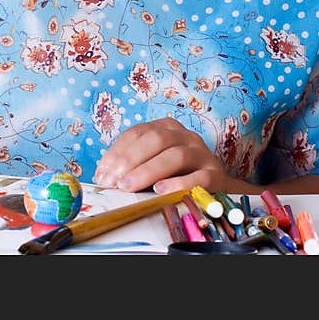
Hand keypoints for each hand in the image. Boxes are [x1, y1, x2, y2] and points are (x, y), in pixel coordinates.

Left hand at [93, 117, 233, 193]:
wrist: (215, 187)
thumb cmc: (176, 174)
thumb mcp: (152, 163)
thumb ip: (131, 165)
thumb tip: (102, 177)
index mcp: (166, 128)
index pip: (137, 133)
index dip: (117, 152)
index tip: (103, 174)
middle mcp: (185, 136)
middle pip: (156, 139)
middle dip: (130, 160)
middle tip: (114, 182)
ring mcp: (202, 153)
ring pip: (176, 155)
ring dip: (149, 171)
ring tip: (129, 187)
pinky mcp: (216, 174)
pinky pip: (199, 177)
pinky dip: (178, 184)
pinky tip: (160, 191)